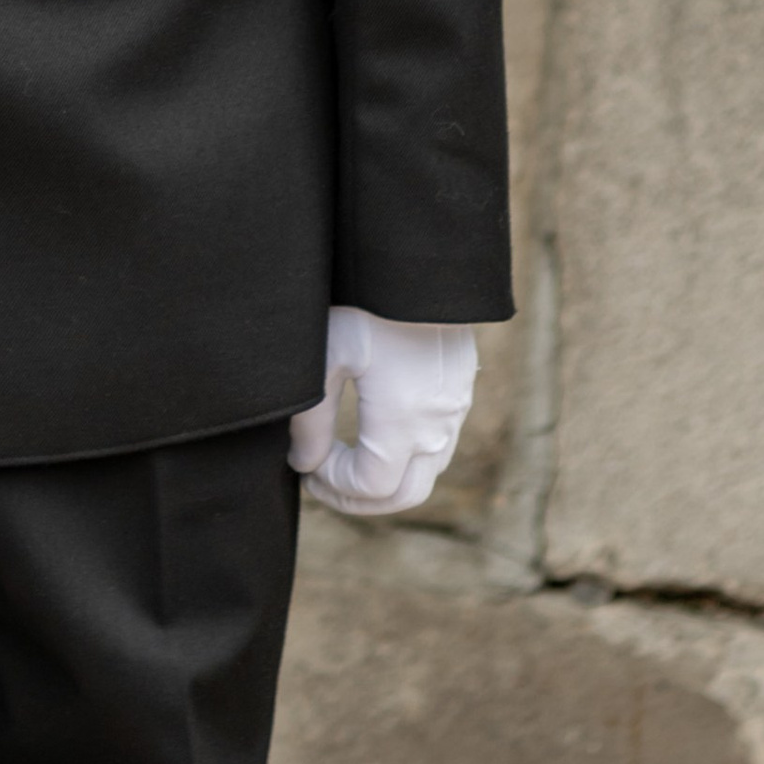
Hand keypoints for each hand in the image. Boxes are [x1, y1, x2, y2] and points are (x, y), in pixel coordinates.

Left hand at [289, 308, 477, 515]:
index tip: (306, 466)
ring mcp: (455, 411)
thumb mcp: (328, 355)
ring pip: (425, 473)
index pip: (371, 487)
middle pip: (405, 495)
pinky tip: (375, 433)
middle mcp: (436, 425)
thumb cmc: (369, 303)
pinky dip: (406, 458)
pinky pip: (438, 447)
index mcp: (403, 420)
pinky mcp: (459, 392)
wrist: (421, 264)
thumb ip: (312, 419)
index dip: (334, 486)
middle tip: (322, 481)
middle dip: (360, 499)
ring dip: (386, 480)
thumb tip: (303, 463)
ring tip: (344, 461)